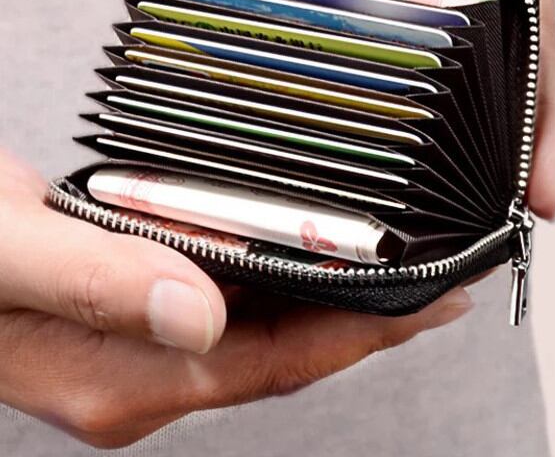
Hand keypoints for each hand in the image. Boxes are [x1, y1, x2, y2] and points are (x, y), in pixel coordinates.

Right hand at [0, 150, 470, 446]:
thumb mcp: (10, 253)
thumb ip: (95, 283)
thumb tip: (198, 314)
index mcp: (123, 377)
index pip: (274, 362)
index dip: (361, 333)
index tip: (431, 304)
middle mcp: (144, 372)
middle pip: (286, 353)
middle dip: (367, 322)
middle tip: (436, 285)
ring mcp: (146, 348)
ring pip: (267, 333)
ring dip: (332, 303)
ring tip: (394, 271)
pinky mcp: (143, 314)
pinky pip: (237, 309)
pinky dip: (285, 286)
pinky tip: (310, 258)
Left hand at [178, 0, 554, 219]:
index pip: (537, 60)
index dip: (541, 133)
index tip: (537, 199)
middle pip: (514, 96)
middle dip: (500, 160)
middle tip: (471, 225)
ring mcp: (479, 14)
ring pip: (485, 93)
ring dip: (472, 148)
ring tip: (440, 213)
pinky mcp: (450, 18)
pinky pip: (451, 75)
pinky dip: (436, 116)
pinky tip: (406, 152)